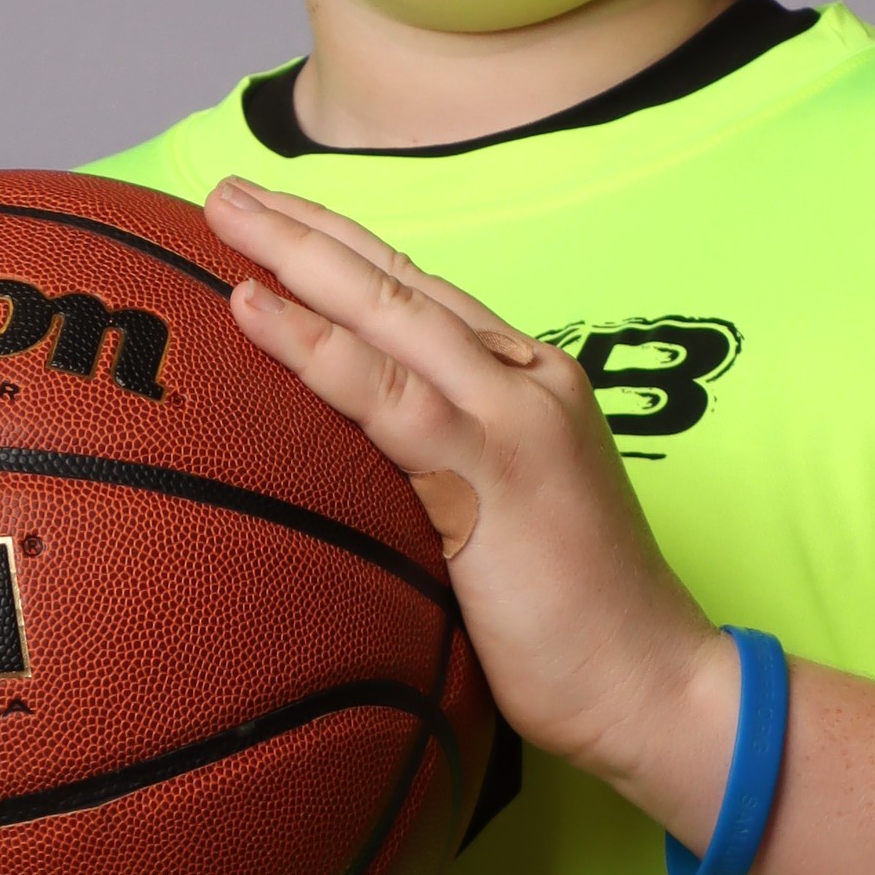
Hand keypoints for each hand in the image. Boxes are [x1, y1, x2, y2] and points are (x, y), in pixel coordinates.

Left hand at [208, 175, 739, 842]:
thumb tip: (362, 481)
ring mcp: (511, 416)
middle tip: (226, 190)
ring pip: (386, 312)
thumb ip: (450, 477)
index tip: (277, 221)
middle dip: (307, 228)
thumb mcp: (511, 523)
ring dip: (296, 257)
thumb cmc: (581, 628)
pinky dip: (313, 344)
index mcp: (534, 383)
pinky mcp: (491, 469)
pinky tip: (253, 308)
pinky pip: (382, 392)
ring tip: (222, 217)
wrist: (653, 685)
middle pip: (397, 282)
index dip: (346, 252)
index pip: (423, 297)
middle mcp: (527, 378)